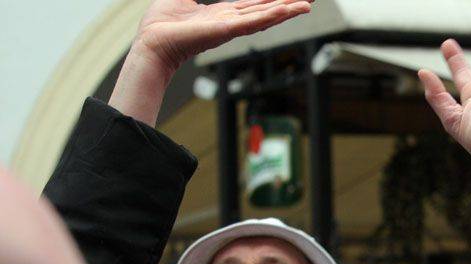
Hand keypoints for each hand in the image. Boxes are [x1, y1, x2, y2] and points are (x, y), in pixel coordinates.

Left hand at [110, 0, 312, 124]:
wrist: (152, 42)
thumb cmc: (162, 24)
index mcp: (223, 13)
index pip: (255, 4)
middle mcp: (231, 21)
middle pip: (266, 10)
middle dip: (288, 4)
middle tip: (309, 0)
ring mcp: (231, 27)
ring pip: (265, 16)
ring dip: (287, 11)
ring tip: (307, 5)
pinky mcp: (226, 30)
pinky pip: (253, 22)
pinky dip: (270, 16)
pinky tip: (286, 10)